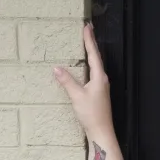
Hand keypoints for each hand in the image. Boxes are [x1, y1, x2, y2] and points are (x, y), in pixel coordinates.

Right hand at [52, 22, 114, 138]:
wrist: (101, 132)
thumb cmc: (91, 115)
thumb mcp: (76, 96)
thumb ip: (67, 81)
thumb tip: (56, 68)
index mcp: (99, 77)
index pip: (93, 54)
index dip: (89, 40)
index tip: (87, 27)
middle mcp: (102, 79)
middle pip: (96, 57)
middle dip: (91, 43)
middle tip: (87, 30)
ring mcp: (101, 86)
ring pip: (95, 65)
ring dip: (90, 54)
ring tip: (86, 44)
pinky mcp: (98, 93)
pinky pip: (93, 74)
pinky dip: (89, 65)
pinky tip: (85, 67)